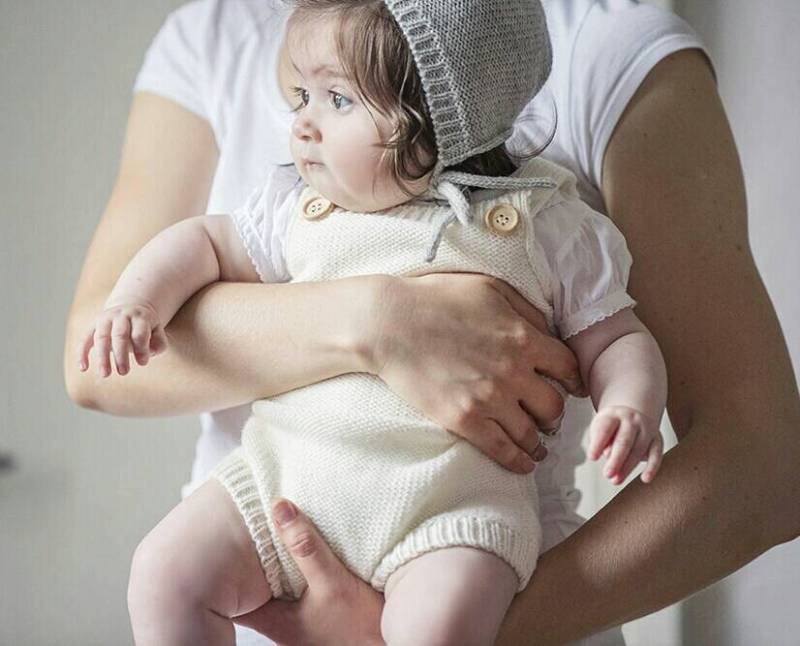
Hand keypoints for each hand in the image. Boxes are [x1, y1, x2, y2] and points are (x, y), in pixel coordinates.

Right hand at [76, 301, 167, 376]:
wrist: (130, 307)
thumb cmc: (146, 327)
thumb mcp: (157, 331)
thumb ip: (158, 344)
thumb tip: (147, 355)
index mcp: (139, 316)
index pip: (139, 334)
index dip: (141, 349)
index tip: (143, 363)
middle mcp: (121, 315)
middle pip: (119, 335)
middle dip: (121, 355)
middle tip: (124, 372)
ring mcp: (105, 319)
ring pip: (101, 337)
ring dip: (102, 357)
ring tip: (105, 375)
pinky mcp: (93, 326)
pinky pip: (85, 339)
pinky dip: (82, 353)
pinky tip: (83, 368)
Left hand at [234, 499, 384, 645]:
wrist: (391, 640)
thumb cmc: (360, 624)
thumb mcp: (332, 583)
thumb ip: (306, 548)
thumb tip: (281, 509)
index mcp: (273, 617)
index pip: (232, 592)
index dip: (223, 566)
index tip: (218, 538)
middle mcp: (278, 621)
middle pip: (248, 587)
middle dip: (242, 559)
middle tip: (235, 527)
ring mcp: (294, 619)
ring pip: (269, 586)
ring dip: (268, 562)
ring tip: (263, 531)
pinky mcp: (311, 613)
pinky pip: (289, 586)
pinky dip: (288, 567)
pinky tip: (295, 549)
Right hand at [364, 273, 586, 473]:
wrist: (389, 323)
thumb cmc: (437, 298)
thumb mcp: (490, 288)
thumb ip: (526, 310)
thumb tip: (549, 331)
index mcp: (524, 338)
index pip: (568, 368)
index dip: (573, 380)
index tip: (571, 387)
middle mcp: (513, 372)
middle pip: (554, 405)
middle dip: (554, 411)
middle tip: (548, 414)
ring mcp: (489, 399)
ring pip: (532, 433)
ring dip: (539, 440)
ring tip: (539, 445)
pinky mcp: (464, 420)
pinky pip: (503, 451)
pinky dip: (519, 462)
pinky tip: (524, 464)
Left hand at [588, 405, 663, 483]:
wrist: (633, 411)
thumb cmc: (612, 424)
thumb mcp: (601, 426)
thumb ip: (602, 440)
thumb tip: (608, 454)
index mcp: (614, 415)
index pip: (605, 429)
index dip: (598, 444)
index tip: (592, 458)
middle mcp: (632, 420)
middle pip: (624, 441)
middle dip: (616, 459)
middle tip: (607, 474)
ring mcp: (647, 429)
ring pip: (638, 450)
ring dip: (628, 468)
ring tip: (616, 480)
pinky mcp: (657, 439)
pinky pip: (657, 454)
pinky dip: (652, 468)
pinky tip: (645, 479)